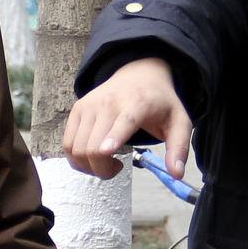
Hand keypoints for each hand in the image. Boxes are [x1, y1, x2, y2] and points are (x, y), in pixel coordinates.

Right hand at [63, 57, 192, 180]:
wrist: (138, 74)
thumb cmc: (159, 102)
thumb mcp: (179, 122)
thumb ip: (178, 148)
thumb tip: (176, 174)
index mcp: (138, 104)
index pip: (124, 121)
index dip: (113, 137)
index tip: (107, 151)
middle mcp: (109, 102)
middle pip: (94, 146)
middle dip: (103, 170)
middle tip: (117, 168)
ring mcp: (90, 105)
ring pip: (77, 148)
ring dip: (89, 166)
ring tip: (106, 161)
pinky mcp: (78, 109)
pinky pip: (68, 143)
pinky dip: (76, 158)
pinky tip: (92, 155)